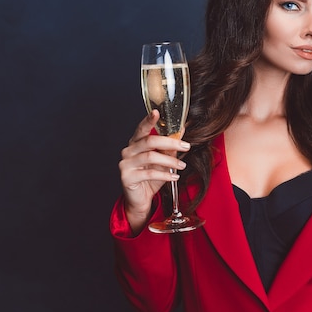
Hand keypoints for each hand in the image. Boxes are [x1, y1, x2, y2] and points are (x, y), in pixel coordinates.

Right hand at [118, 110, 190, 232]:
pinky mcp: (127, 177)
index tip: (157, 112)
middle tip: (186, 146)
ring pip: (151, 157)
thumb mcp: (164, 160)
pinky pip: (149, 173)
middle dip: (171, 143)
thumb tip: (181, 130)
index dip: (149, 120)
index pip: (142, 128)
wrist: (141, 199)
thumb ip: (170, 146)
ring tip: (182, 166)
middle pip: (150, 141)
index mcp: (136, 143)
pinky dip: (165, 174)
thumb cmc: (151, 177)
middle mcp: (128, 151)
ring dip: (170, 161)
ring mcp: (126, 164)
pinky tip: (174, 177)